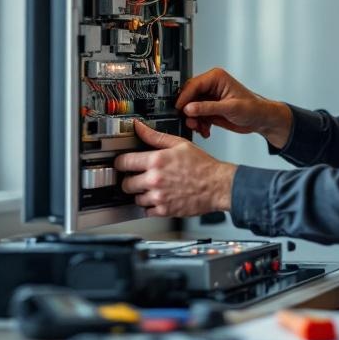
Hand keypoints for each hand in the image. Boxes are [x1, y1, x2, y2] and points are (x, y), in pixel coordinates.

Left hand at [115, 121, 235, 217]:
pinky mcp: (164, 211)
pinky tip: (159, 198)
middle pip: (125, 183)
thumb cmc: (202, 166)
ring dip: (141, 194)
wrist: (218, 186)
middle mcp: (154, 180)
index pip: (123, 162)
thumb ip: (156, 136)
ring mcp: (158, 197)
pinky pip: (146, 211)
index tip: (122, 164)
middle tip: (138, 177)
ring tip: (152, 188)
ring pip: (135, 198)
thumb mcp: (180, 144)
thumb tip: (139, 127)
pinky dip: (150, 206)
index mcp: (156, 161)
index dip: (120, 162)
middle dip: (129, 180)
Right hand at [176, 67, 292, 148]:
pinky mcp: (210, 109)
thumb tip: (189, 108)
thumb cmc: (253, 108)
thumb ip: (208, 108)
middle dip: (188, 111)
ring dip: (193, 120)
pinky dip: (199, 124)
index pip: (193, 85)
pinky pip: (197, 116)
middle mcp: (211, 86)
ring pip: (191, 108)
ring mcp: (209, 98)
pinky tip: (205, 130)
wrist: (260, 119)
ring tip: (199, 128)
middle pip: (189, 96)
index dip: (184, 97)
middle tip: (190, 122)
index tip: (179, 109)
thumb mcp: (230, 108)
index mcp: (216, 78)